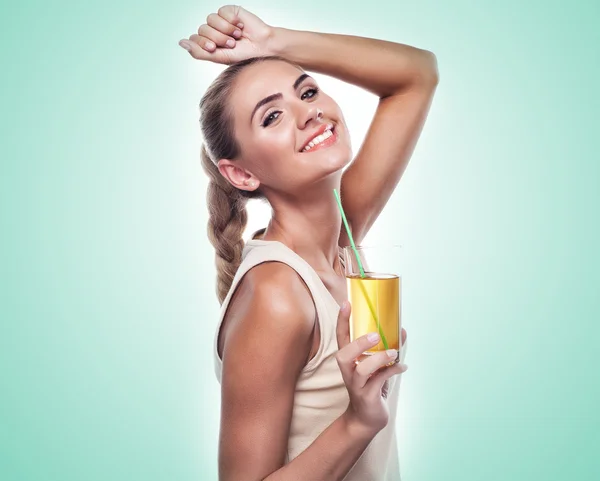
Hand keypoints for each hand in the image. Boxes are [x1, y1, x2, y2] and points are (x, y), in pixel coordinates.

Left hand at [178, 5, 273, 64]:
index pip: (194, 39)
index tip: (215, 48)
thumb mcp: (219, 57)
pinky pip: (221, 12)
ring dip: (225, 30)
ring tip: (236, 37)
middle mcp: (212, 31)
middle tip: (231, 44)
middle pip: (202, 30)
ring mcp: (220, 21)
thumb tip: (181, 43)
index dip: (203, 43)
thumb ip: (198, 52)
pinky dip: (231, 21)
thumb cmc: (243, 56)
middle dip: (217, 38)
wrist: (262, 48)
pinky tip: (240, 26)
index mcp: (208, 43)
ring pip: (210, 20)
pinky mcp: (229, 11)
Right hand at [335, 302, 407, 434]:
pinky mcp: (367, 397)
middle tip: (376, 336)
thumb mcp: (377, 366)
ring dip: (378, 359)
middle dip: (358, 344)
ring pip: (361, 370)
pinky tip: (403, 367)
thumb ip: (386, 348)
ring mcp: (356, 385)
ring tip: (393, 353)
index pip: (340, 337)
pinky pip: (379, 382)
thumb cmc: (371, 387)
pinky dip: (393, 371)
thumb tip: (402, 329)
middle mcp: (348, 371)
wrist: (366, 419)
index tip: (346, 303)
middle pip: (344, 355)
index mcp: (348, 360)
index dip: (342, 320)